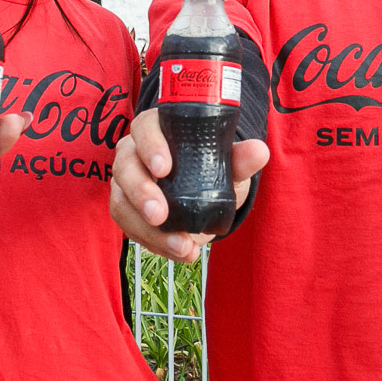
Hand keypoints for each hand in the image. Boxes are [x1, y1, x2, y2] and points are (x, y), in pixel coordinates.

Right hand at [110, 107, 268, 261]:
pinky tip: (179, 252)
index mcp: (157, 129)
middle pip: (125, 167)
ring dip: (148, 229)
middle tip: (160, 215)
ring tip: (181, 246)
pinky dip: (154, 244)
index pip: (145, 128)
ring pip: (122, 203)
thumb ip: (240, 159)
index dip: (150, 146)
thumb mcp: (229, 164)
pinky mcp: (126, 210)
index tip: (164, 168)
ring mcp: (127, 182)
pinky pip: (130, 227)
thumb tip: (259, 152)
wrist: (206, 196)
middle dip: (141, 193)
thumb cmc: (212, 169)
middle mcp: (134, 153)